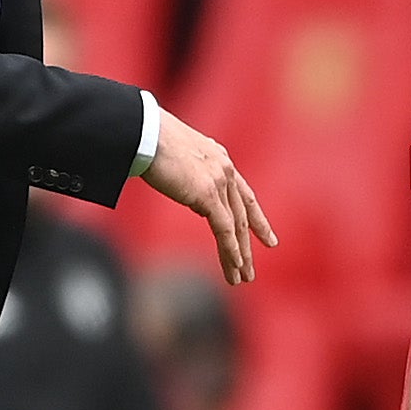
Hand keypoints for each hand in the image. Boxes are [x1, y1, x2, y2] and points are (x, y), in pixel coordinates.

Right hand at [144, 105, 277, 284]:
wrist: (143, 132)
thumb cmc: (149, 138)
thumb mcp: (177, 157)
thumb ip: (192, 176)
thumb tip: (197, 201)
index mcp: (219, 158)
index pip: (244, 194)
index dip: (256, 218)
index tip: (267, 237)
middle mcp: (224, 168)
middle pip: (243, 214)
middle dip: (249, 243)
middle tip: (251, 269)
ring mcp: (218, 180)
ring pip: (235, 225)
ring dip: (240, 255)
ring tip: (243, 277)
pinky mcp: (207, 193)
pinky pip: (223, 228)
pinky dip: (230, 249)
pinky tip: (236, 266)